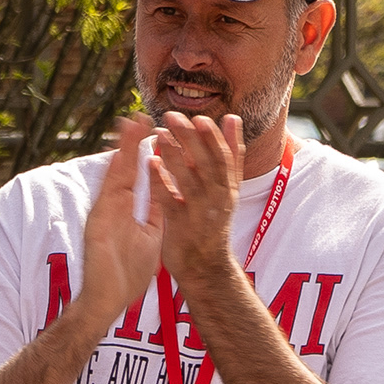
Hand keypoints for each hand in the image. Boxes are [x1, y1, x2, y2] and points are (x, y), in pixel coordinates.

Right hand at [72, 118, 168, 328]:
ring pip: (114, 175)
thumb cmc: (127, 276)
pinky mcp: (98, 222)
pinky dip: (113, 173)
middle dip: (132, 143)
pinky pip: (108, 193)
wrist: (107, 301)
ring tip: (130, 122)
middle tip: (140, 116)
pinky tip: (119, 153)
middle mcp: (113, 208)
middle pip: (125, 169)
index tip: (155, 132)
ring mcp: (104, 213)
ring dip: (122, 149)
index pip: (138, 178)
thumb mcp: (150, 239)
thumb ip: (155, 215)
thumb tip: (168, 197)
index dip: (145, 155)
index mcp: (126, 212)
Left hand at [146, 110, 251, 285]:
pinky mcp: (181, 227)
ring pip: (188, 180)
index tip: (202, 117)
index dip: (215, 137)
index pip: (225, 157)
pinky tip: (151, 164)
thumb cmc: (212, 221)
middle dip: (190, 139)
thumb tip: (232, 119)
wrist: (206, 267)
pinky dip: (161, 181)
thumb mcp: (227, 188)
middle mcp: (218, 199)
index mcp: (228, 188)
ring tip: (158, 134)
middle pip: (207, 164)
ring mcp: (200, 213)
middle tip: (172, 117)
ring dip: (173, 155)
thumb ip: (230, 155)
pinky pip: (171, 201)